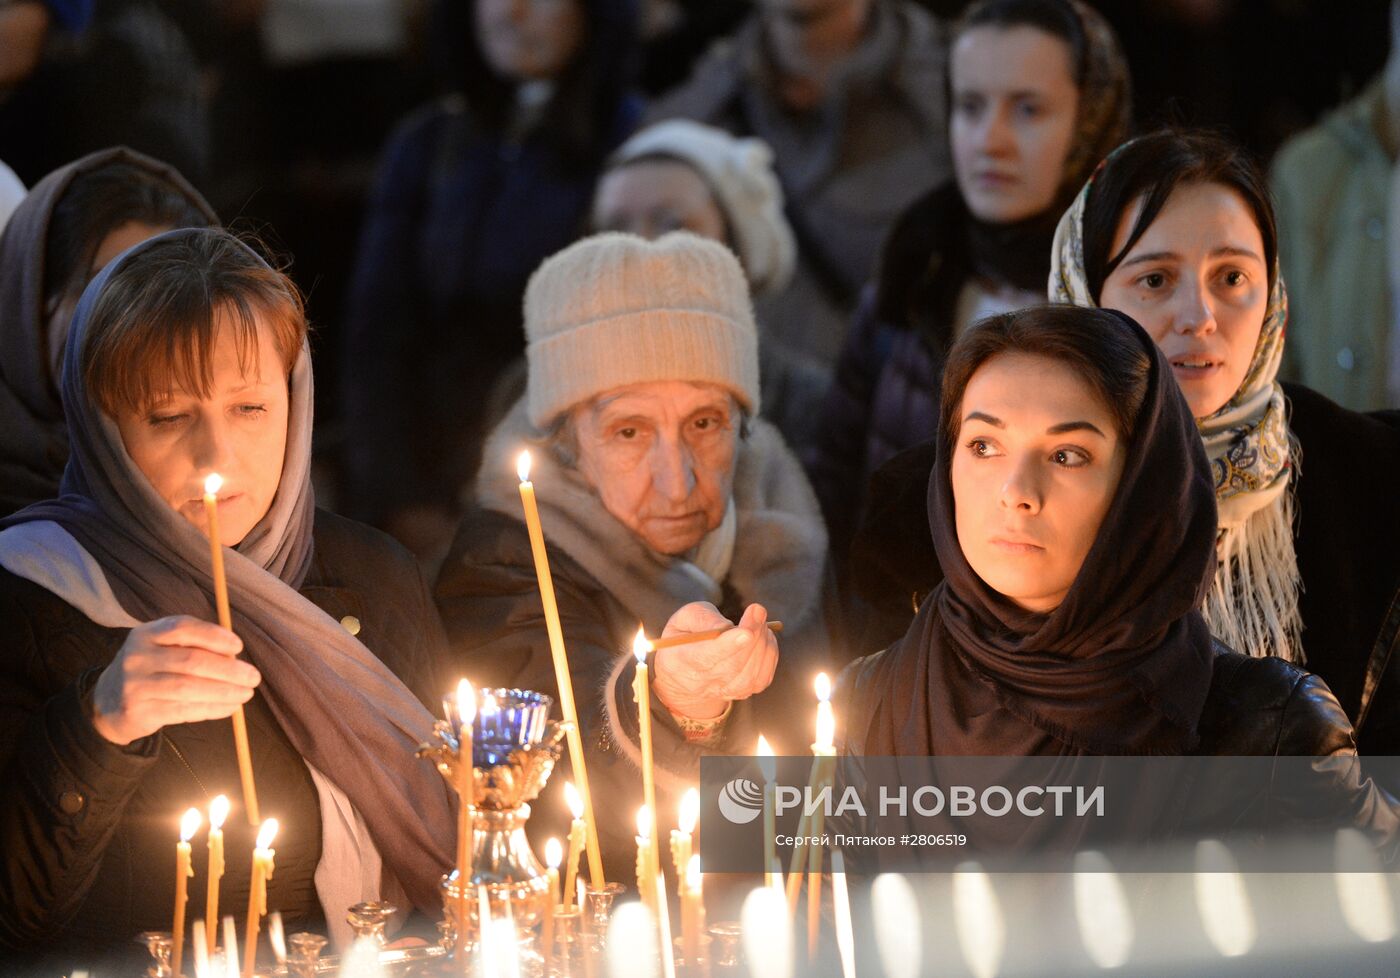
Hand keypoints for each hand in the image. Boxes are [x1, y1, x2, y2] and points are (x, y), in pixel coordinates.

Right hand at [90, 616, 260, 745]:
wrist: (109, 702)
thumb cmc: (152, 669)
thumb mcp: (163, 648)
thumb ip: (194, 646)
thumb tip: (236, 657)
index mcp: (146, 633)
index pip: (182, 627)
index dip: (214, 636)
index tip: (238, 647)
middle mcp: (137, 656)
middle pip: (191, 660)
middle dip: (229, 670)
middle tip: (253, 676)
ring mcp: (135, 685)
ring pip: (189, 688)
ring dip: (224, 692)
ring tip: (246, 693)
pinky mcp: (138, 711)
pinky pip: (183, 710)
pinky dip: (212, 709)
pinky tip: (230, 707)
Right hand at [651, 603, 777, 720]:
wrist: (685, 677)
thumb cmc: (685, 641)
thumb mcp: (683, 620)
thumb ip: (703, 618)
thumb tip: (728, 626)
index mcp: (683, 660)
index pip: (707, 657)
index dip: (729, 645)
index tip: (746, 631)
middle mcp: (702, 682)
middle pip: (734, 664)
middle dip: (753, 635)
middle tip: (758, 611)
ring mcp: (723, 691)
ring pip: (751, 673)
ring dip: (762, 642)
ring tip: (759, 622)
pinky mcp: (742, 693)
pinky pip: (763, 678)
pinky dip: (769, 655)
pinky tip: (764, 638)